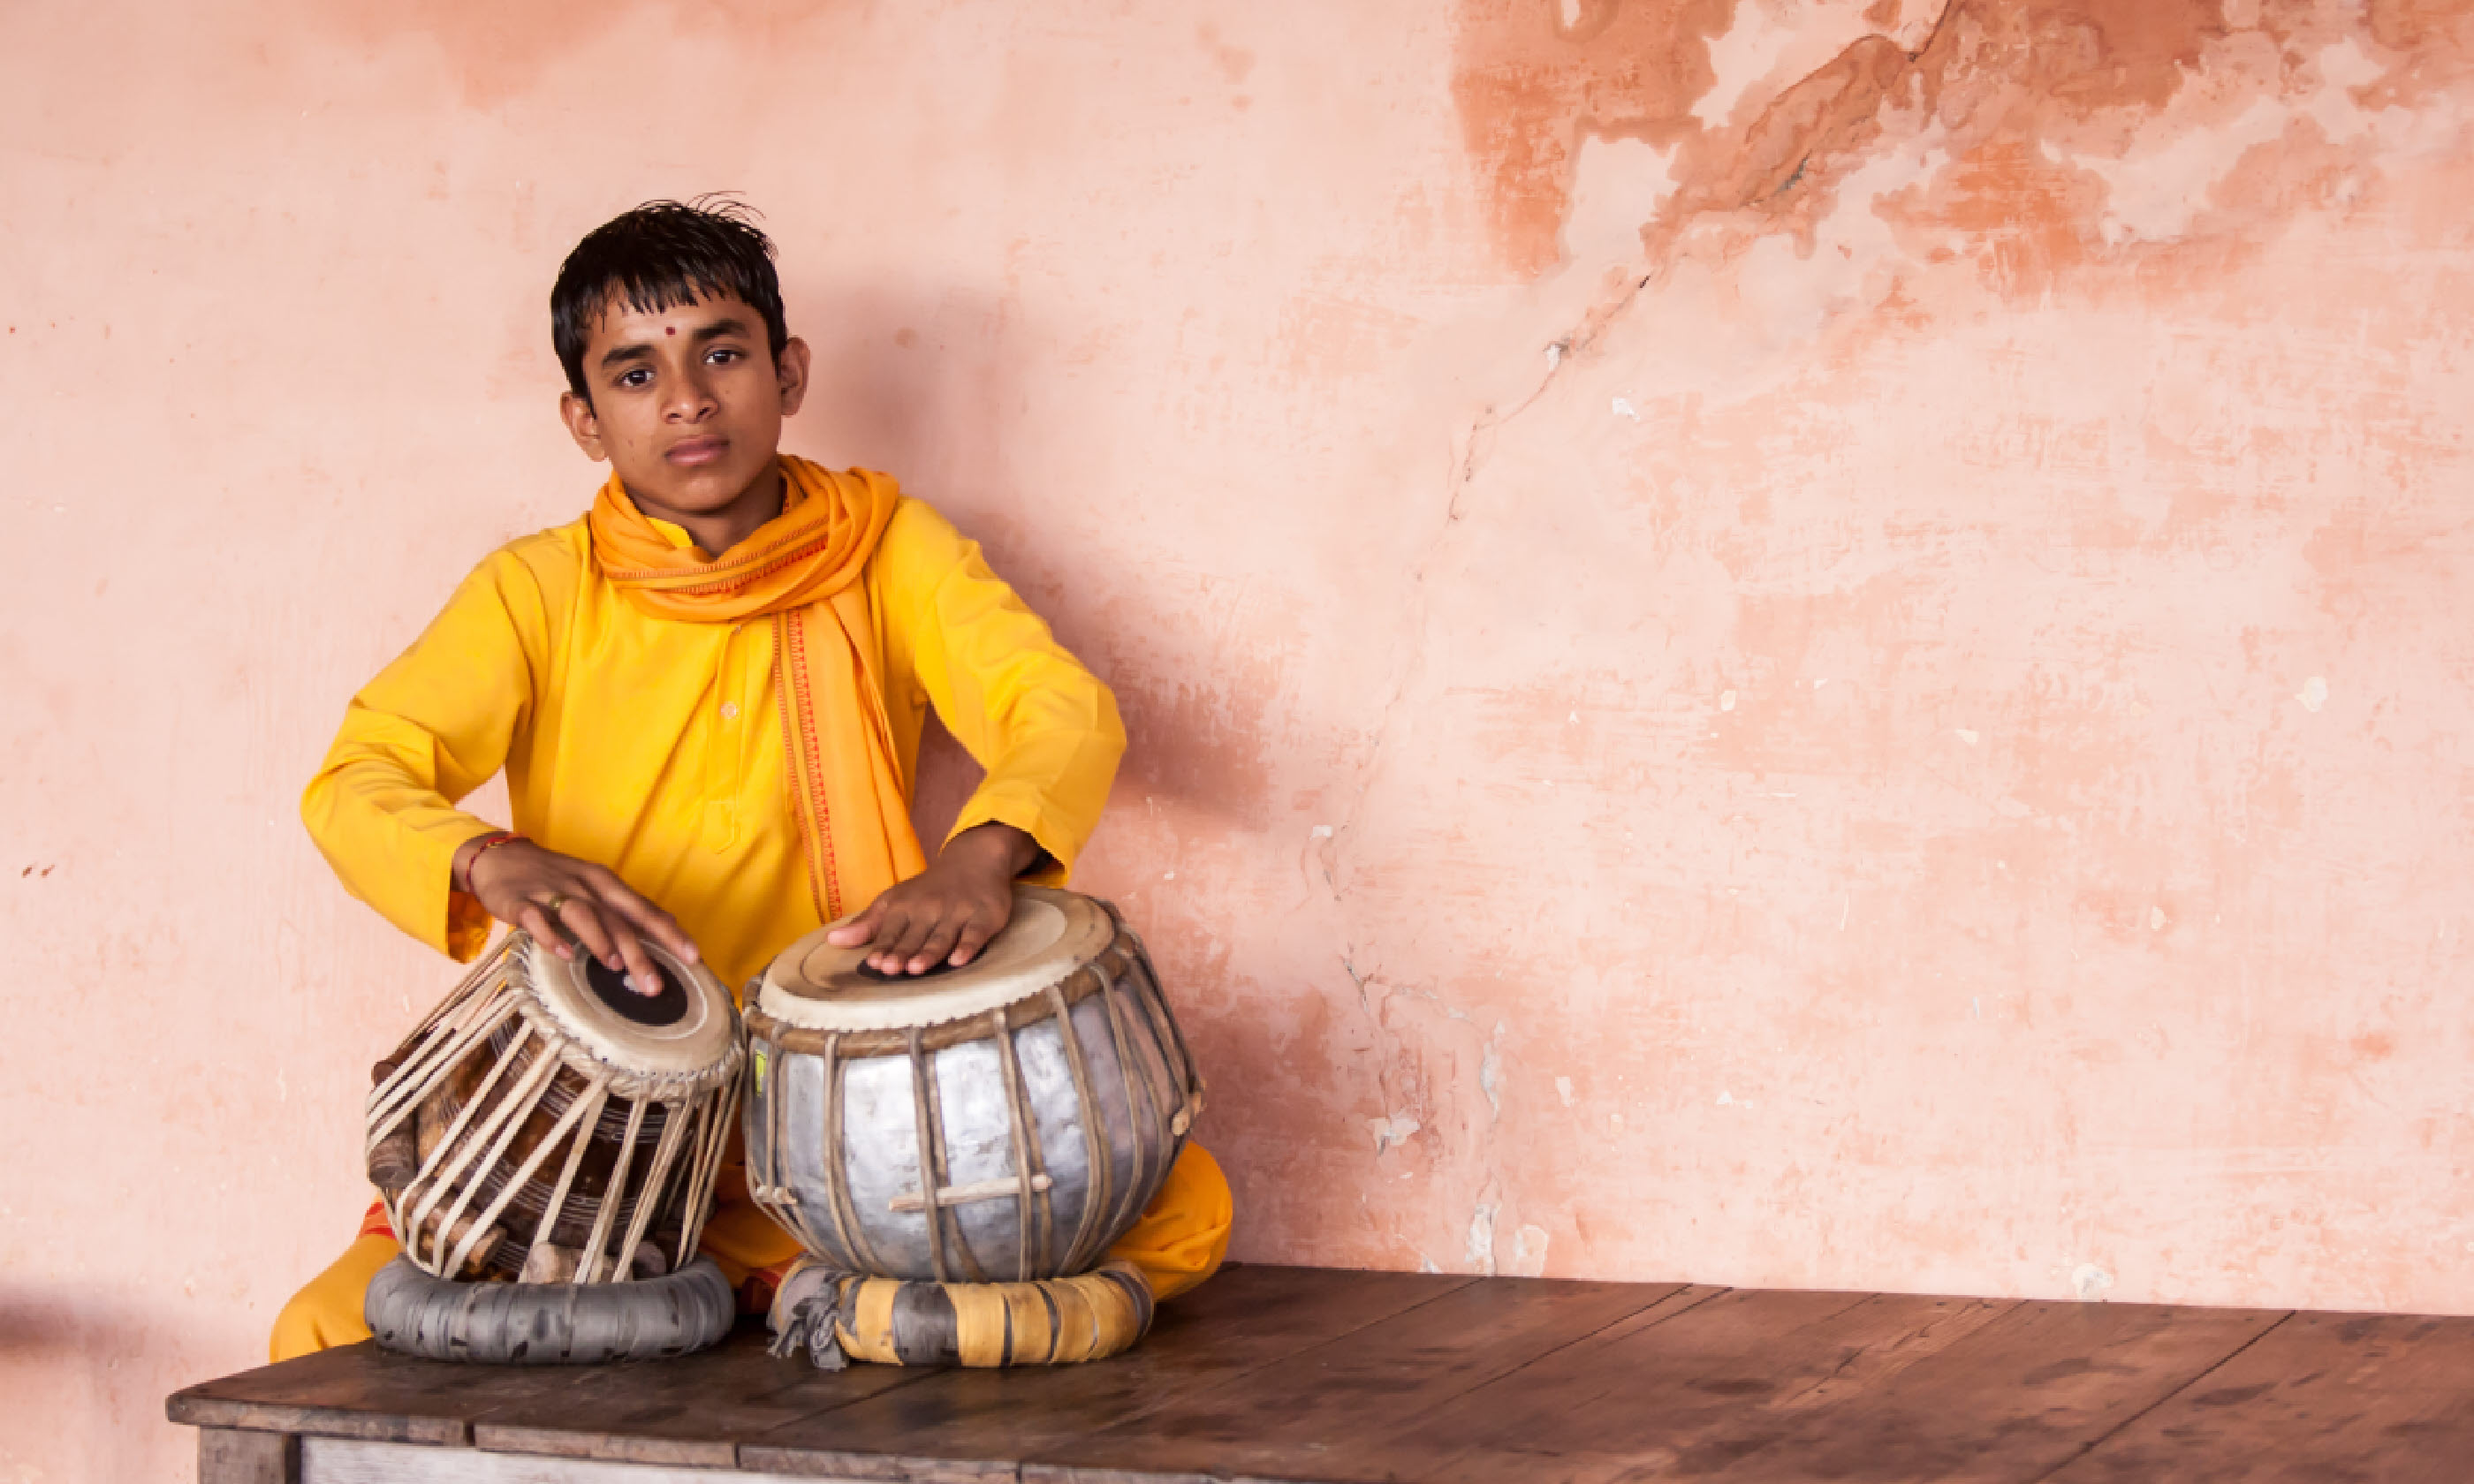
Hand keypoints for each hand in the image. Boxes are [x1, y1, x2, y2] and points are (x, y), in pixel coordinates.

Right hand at [454, 836, 699, 993]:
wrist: (499, 857)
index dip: (670, 933)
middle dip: (639, 952)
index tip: (693, 957)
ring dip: (599, 940)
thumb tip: (659, 938)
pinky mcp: (520, 901)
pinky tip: (561, 954)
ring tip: (614, 966)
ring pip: (582, 914)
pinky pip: (536, 919)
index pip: (645, 909)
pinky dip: (549, 936)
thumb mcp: (592, 888)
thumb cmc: (555, 879)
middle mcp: (584, 885)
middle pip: (617, 918)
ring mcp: (551, 891)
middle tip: (655, 985)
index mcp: (605, 883)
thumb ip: (620, 912)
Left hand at [826, 823, 1040, 974]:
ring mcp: (958, 913)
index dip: (883, 947)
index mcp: (905, 906)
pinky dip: (968, 946)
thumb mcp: (894, 901)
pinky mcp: (984, 917)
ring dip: (929, 952)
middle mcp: (930, 909)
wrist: (974, 859)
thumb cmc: (928, 889)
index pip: (891, 930)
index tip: (874, 963)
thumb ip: (867, 924)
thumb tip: (832, 941)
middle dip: (903, 952)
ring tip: (917, 968)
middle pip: (915, 936)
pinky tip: (959, 959)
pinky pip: (976, 934)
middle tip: (891, 969)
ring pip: (942, 937)